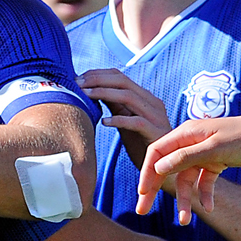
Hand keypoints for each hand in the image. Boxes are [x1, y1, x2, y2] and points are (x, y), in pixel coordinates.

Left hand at [77, 68, 173, 185]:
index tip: (79, 78)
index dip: (99, 74)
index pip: (120, 77)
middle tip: (77, 84)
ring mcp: (156, 116)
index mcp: (145, 97)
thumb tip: (92, 90)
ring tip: (85, 95)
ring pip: (129, 97)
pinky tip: (104, 122)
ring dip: (104, 93)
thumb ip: (114, 105)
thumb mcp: (126, 120)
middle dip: (98, 80)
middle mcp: (152, 102)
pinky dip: (119, 119)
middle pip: (123, 82)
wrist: (162, 166)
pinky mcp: (156, 132)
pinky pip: (136, 122)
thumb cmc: (142, 143)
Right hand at [135, 113, 240, 219]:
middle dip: (154, 189)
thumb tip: (157, 167)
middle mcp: (192, 142)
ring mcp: (204, 152)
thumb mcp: (215, 149)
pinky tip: (209, 208)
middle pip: (166, 168)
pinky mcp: (217, 161)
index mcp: (187, 133)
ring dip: (185, 200)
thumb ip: (185, 158)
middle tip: (141, 211)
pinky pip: (204, 181)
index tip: (142, 193)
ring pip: (186, 179)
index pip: (156, 153)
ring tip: (184, 221)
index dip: (147, 173)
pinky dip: (204, 194)